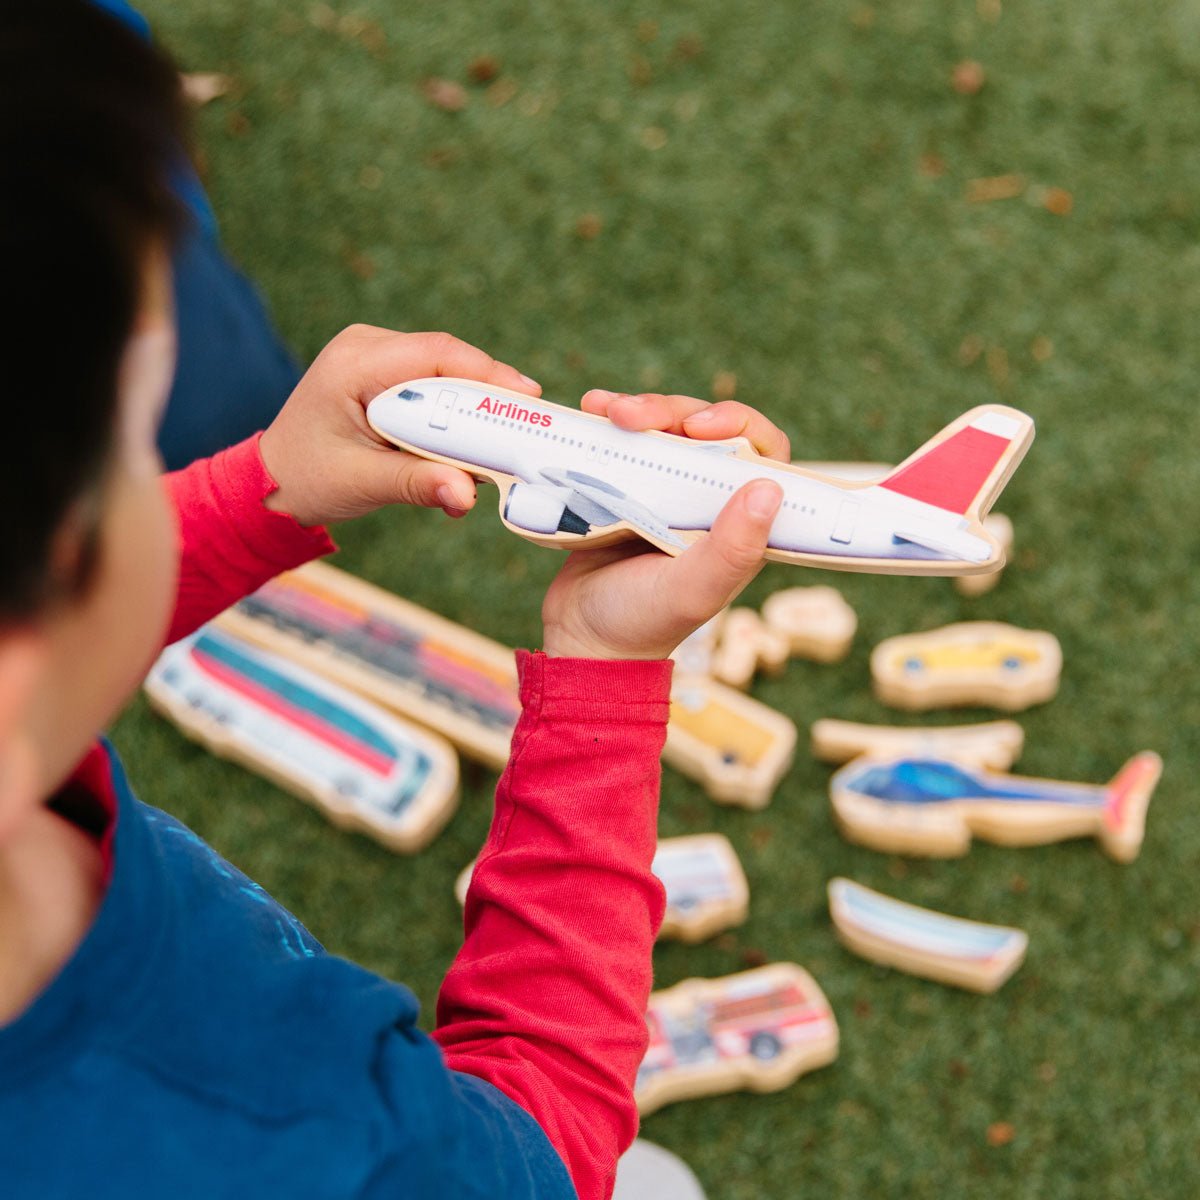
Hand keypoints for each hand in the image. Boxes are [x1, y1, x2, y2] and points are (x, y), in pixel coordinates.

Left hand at [258, 326, 539, 526]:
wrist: (272, 482)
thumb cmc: (309, 479)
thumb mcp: (363, 483)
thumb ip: (418, 485)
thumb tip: (467, 496)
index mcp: (354, 363)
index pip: (436, 354)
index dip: (487, 373)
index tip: (527, 397)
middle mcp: (366, 347)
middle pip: (447, 359)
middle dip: (490, 392)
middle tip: (530, 422)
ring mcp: (375, 356)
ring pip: (445, 371)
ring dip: (475, 405)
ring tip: (506, 438)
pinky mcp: (385, 373)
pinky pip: (433, 383)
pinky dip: (456, 411)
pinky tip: (474, 440)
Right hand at [541, 390, 788, 660]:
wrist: (580, 639)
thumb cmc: (641, 623)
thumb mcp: (691, 592)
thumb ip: (732, 550)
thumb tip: (769, 488)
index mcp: (740, 525)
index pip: (763, 454)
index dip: (738, 424)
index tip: (698, 425)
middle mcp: (710, 504)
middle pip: (707, 430)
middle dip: (671, 411)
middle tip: (627, 415)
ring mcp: (668, 494)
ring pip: (668, 428)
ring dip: (639, 409)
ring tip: (600, 409)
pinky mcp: (629, 489)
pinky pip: (629, 441)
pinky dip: (611, 419)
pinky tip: (590, 409)